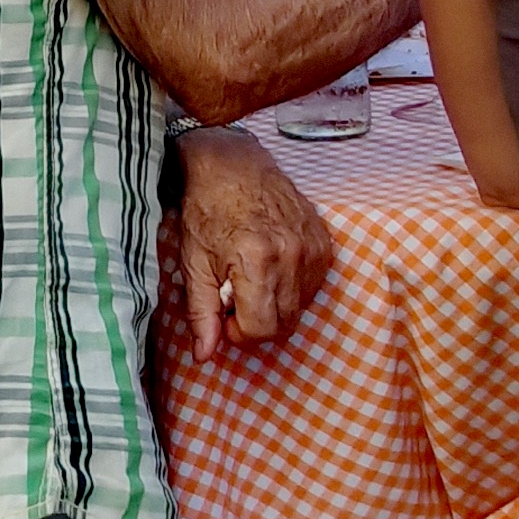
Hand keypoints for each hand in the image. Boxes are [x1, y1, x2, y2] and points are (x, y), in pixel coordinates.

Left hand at [171, 126, 334, 359]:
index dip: (238, 333)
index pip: (261, 330)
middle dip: (256, 322)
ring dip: (274, 305)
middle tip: (234, 298)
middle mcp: (293, 256)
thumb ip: (201, 313)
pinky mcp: (325, 242)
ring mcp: (313, 248)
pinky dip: (291, 287)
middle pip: (283, 325)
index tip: (223, 315)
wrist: (233, 163)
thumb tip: (205, 355)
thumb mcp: (193, 263)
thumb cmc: (207, 209)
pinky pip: (313, 286)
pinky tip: (270, 265)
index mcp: (258, 261)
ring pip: (299, 308)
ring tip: (250, 278)